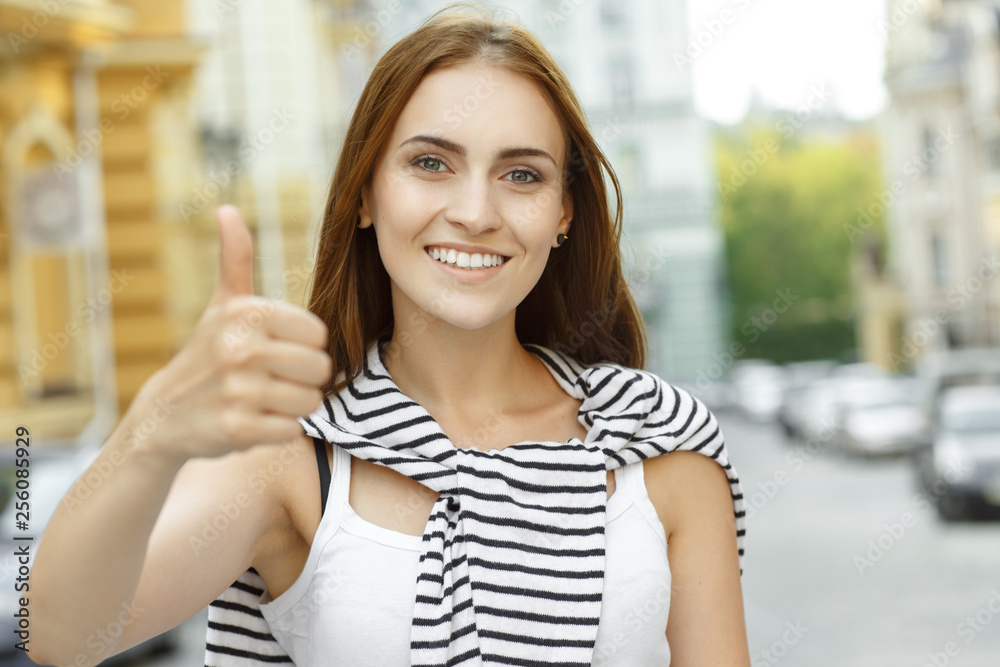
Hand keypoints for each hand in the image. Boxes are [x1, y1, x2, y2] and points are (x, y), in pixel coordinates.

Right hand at [132, 205, 331, 461]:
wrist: (164, 415)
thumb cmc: (207, 353)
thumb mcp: (222, 304)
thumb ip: (235, 259)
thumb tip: (226, 209)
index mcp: (246, 313)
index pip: (318, 335)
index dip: (305, 347)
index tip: (277, 350)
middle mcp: (240, 348)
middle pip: (320, 368)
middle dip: (303, 379)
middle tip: (273, 380)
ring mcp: (237, 391)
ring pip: (310, 402)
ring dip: (293, 407)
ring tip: (263, 401)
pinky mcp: (236, 430)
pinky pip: (291, 431)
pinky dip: (278, 431)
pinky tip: (253, 422)